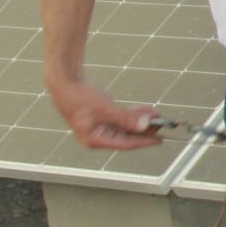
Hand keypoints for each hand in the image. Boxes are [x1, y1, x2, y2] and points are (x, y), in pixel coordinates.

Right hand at [48, 79, 162, 150]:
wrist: (65, 82)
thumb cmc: (78, 97)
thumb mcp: (105, 109)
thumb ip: (126, 118)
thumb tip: (145, 125)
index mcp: (94, 140)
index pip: (125, 144)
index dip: (144, 141)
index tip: (159, 139)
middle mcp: (97, 137)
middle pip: (127, 136)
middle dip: (144, 129)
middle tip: (160, 123)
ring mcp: (99, 128)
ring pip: (126, 127)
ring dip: (140, 120)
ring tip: (155, 114)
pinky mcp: (101, 118)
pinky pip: (121, 119)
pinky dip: (132, 115)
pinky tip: (144, 111)